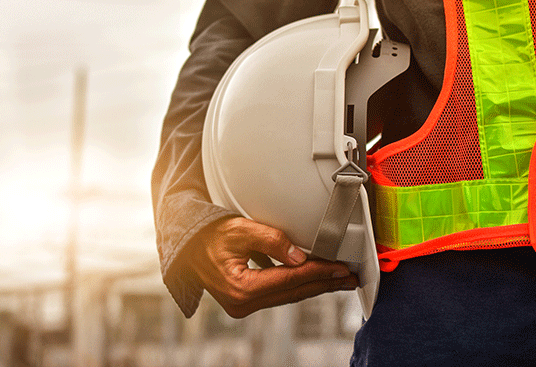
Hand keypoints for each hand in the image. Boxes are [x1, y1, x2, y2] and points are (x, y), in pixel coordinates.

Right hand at [186, 217, 358, 317]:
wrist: (185, 246)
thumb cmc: (208, 236)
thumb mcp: (240, 230)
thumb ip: (272, 241)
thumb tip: (300, 257)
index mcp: (241, 287)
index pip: (290, 280)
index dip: (319, 273)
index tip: (341, 268)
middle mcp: (242, 303)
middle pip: (293, 293)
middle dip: (324, 284)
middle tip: (349, 278)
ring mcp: (243, 305)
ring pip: (288, 296)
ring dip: (314, 287)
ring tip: (338, 281)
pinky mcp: (244, 301)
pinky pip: (278, 294)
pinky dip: (297, 286)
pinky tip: (313, 280)